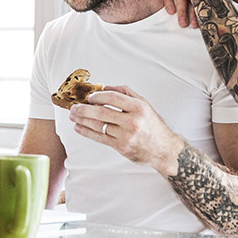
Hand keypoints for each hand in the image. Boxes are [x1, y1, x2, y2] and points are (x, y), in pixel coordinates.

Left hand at [68, 85, 182, 174]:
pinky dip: (87, 132)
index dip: (98, 96)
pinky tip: (79, 128)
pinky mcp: (121, 147)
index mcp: (139, 108)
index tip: (89, 97)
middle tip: (74, 107)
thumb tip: (105, 87)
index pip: (113, 98)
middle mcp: (132, 121)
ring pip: (99, 126)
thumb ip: (126, 93)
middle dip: (84, 109)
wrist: (164, 150)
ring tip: (73, 116)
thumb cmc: (153, 126)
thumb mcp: (144, 104)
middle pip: (102, 113)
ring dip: (82, 120)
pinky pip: (100, 138)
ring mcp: (126, 136)